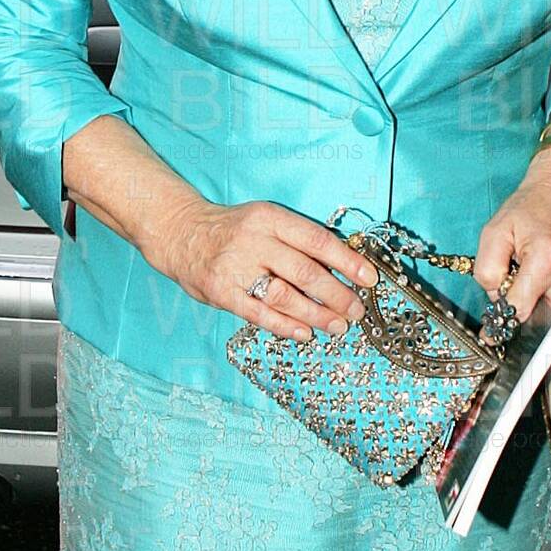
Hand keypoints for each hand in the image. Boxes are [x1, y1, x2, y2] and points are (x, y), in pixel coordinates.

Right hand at [145, 197, 378, 343]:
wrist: (181, 234)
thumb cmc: (234, 230)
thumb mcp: (266, 220)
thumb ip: (298, 240)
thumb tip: (344, 267)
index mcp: (270, 218)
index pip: (317, 240)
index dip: (348, 261)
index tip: (369, 279)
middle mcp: (253, 241)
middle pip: (305, 272)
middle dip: (337, 295)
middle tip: (355, 311)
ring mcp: (235, 268)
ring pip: (285, 296)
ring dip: (316, 315)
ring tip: (337, 326)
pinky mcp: (221, 292)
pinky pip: (259, 314)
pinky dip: (286, 326)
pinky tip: (305, 332)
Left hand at [478, 148, 550, 371]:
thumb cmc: (533, 205)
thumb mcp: (496, 228)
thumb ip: (487, 267)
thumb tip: (496, 299)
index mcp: (545, 257)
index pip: (520, 307)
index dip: (504, 317)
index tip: (496, 327)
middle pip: (546, 318)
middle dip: (527, 325)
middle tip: (515, 332)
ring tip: (539, 349)